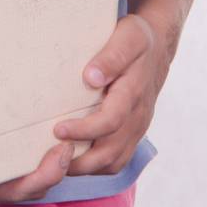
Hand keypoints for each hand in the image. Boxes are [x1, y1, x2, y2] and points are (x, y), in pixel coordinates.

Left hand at [53, 12, 169, 175]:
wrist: (157, 47)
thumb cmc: (136, 39)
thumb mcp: (128, 38)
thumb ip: (111, 57)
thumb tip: (91, 77)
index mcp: (133, 93)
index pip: (110, 121)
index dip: (84, 130)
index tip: (58, 130)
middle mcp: (137, 117)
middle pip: (110, 153)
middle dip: (79, 161)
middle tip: (49, 155)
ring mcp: (136, 128)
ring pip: (113, 162)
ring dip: (86, 168)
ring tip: (56, 161)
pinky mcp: (132, 133)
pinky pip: (116, 160)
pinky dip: (95, 166)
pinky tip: (73, 159)